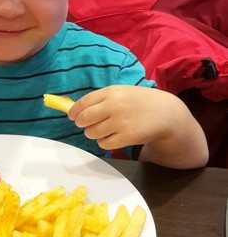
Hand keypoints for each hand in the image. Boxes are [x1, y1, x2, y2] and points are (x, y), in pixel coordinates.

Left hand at [68, 86, 207, 168]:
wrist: (165, 112)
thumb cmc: (138, 101)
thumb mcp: (121, 92)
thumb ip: (101, 99)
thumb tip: (76, 109)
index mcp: (111, 92)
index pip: (83, 103)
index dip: (74, 111)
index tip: (72, 116)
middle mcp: (114, 106)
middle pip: (84, 118)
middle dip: (81, 123)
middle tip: (84, 125)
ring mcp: (120, 122)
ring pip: (92, 132)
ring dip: (92, 133)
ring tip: (102, 130)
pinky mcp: (127, 137)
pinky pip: (104, 144)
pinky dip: (104, 142)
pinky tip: (111, 137)